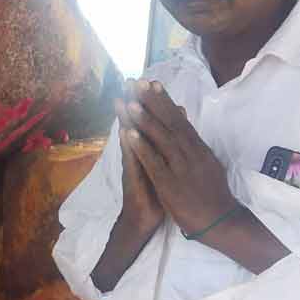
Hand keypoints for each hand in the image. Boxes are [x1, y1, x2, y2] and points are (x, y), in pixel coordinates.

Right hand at [115, 80, 163, 230]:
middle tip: (131, 80)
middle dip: (135, 102)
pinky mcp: (132, 180)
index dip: (151, 102)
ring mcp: (133, 165)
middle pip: (137, 124)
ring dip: (125, 119)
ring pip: (130, 138)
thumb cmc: (155, 193)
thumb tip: (177, 123)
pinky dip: (129, 146)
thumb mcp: (163, 167)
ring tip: (122, 99)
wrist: (143, 219)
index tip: (152, 81)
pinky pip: (131, 160)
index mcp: (149, 150)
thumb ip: (165, 146)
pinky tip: (126, 132)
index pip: (150, 122)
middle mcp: (139, 154)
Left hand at [120, 80, 238, 238]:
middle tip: (138, 82)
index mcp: (198, 148)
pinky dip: (141, 146)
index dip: (165, 101)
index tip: (153, 83)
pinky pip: (153, 161)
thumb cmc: (212, 193)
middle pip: (170, 123)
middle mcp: (190, 153)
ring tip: (130, 102)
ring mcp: (180, 167)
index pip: (179, 119)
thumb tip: (187, 128)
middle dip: (153, 102)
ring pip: (161, 138)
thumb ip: (195, 146)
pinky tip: (129, 134)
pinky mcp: (170, 183)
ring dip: (145, 119)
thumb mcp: (207, 164)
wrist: (219, 221)